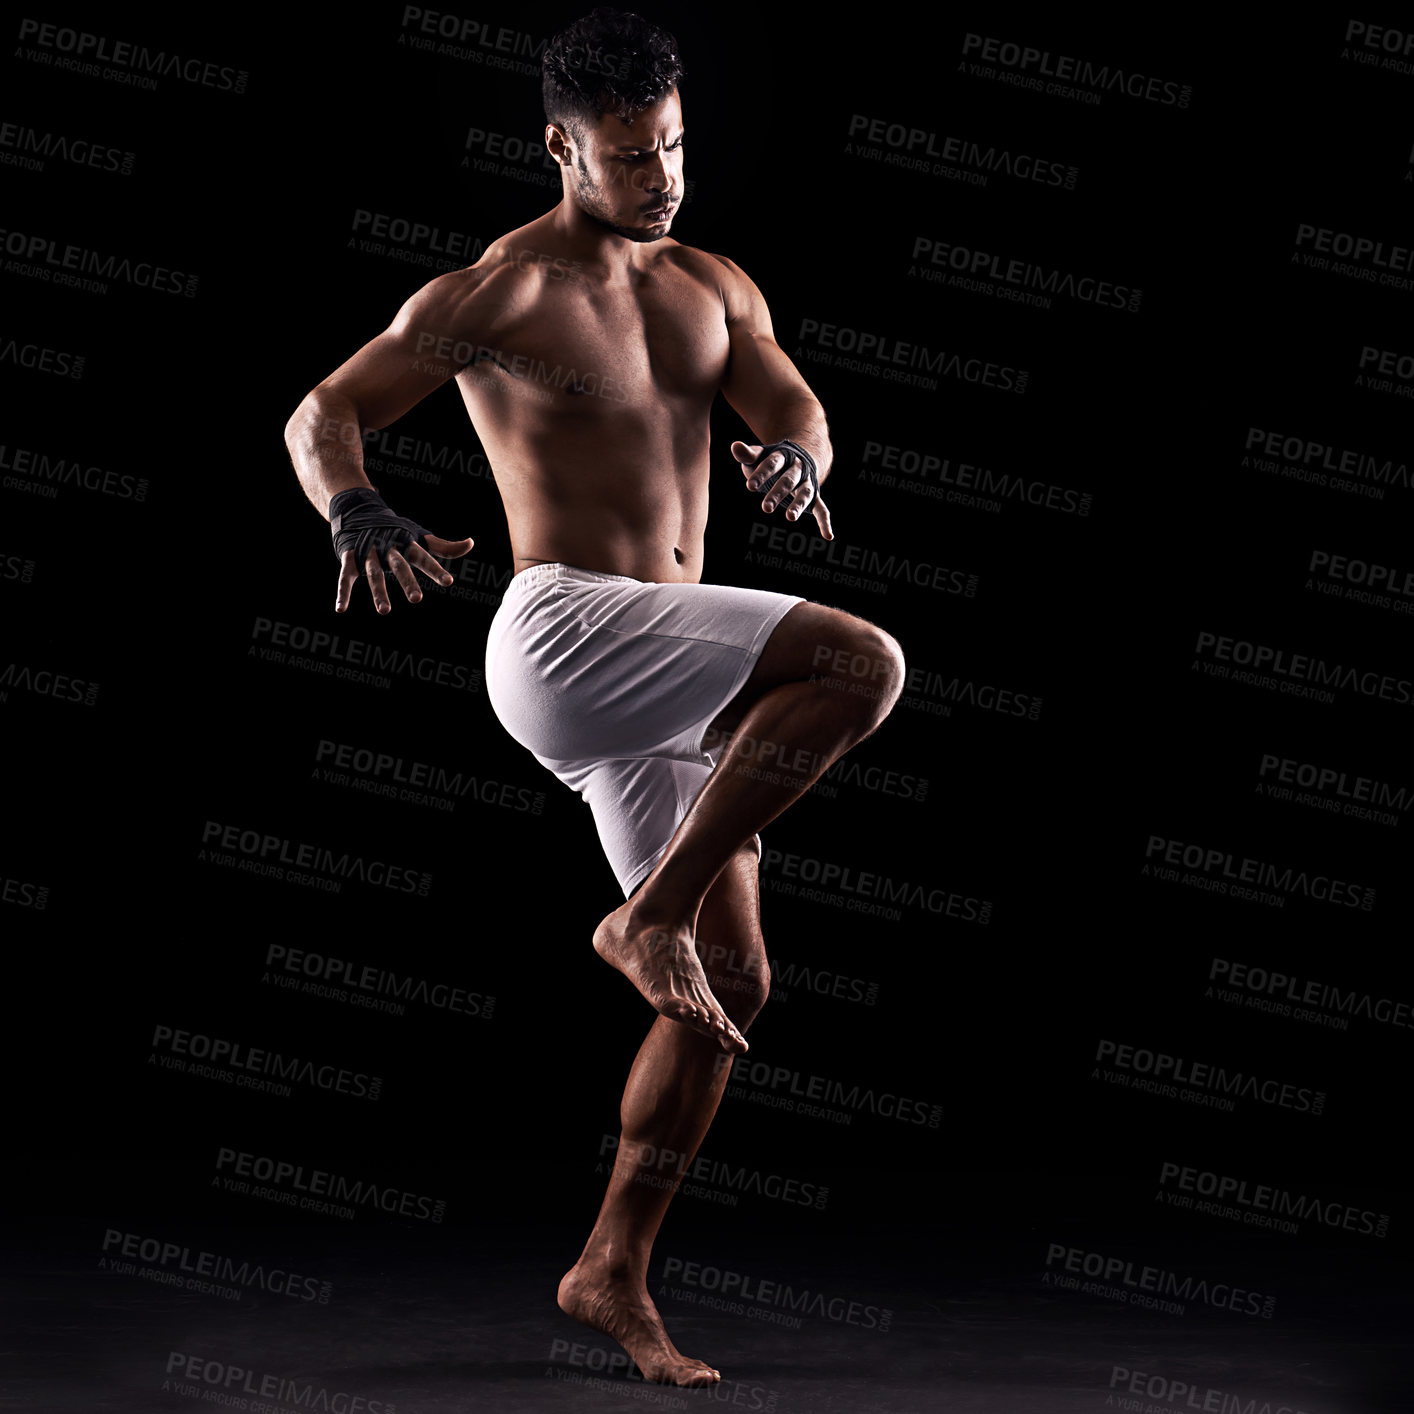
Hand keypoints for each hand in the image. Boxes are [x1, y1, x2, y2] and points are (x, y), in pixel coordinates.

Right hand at [335, 533, 473, 613]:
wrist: (358, 511)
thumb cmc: (395, 530)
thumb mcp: (419, 536)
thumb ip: (443, 546)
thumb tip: (471, 543)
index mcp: (406, 543)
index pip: (424, 557)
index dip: (436, 569)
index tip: (449, 582)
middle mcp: (388, 547)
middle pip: (399, 566)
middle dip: (407, 581)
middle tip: (417, 599)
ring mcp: (368, 553)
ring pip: (374, 573)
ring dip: (378, 592)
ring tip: (385, 611)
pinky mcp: (350, 558)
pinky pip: (345, 577)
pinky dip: (342, 593)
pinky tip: (340, 609)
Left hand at [732, 440, 832, 539]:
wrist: (799, 458)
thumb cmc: (771, 461)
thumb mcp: (759, 456)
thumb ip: (748, 454)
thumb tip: (735, 446)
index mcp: (783, 457)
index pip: (772, 464)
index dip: (761, 475)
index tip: (750, 486)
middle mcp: (798, 470)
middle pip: (788, 481)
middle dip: (777, 493)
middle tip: (766, 508)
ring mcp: (807, 483)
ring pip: (804, 494)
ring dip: (798, 505)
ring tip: (790, 517)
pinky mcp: (814, 497)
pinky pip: (822, 510)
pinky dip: (825, 522)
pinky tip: (828, 536)